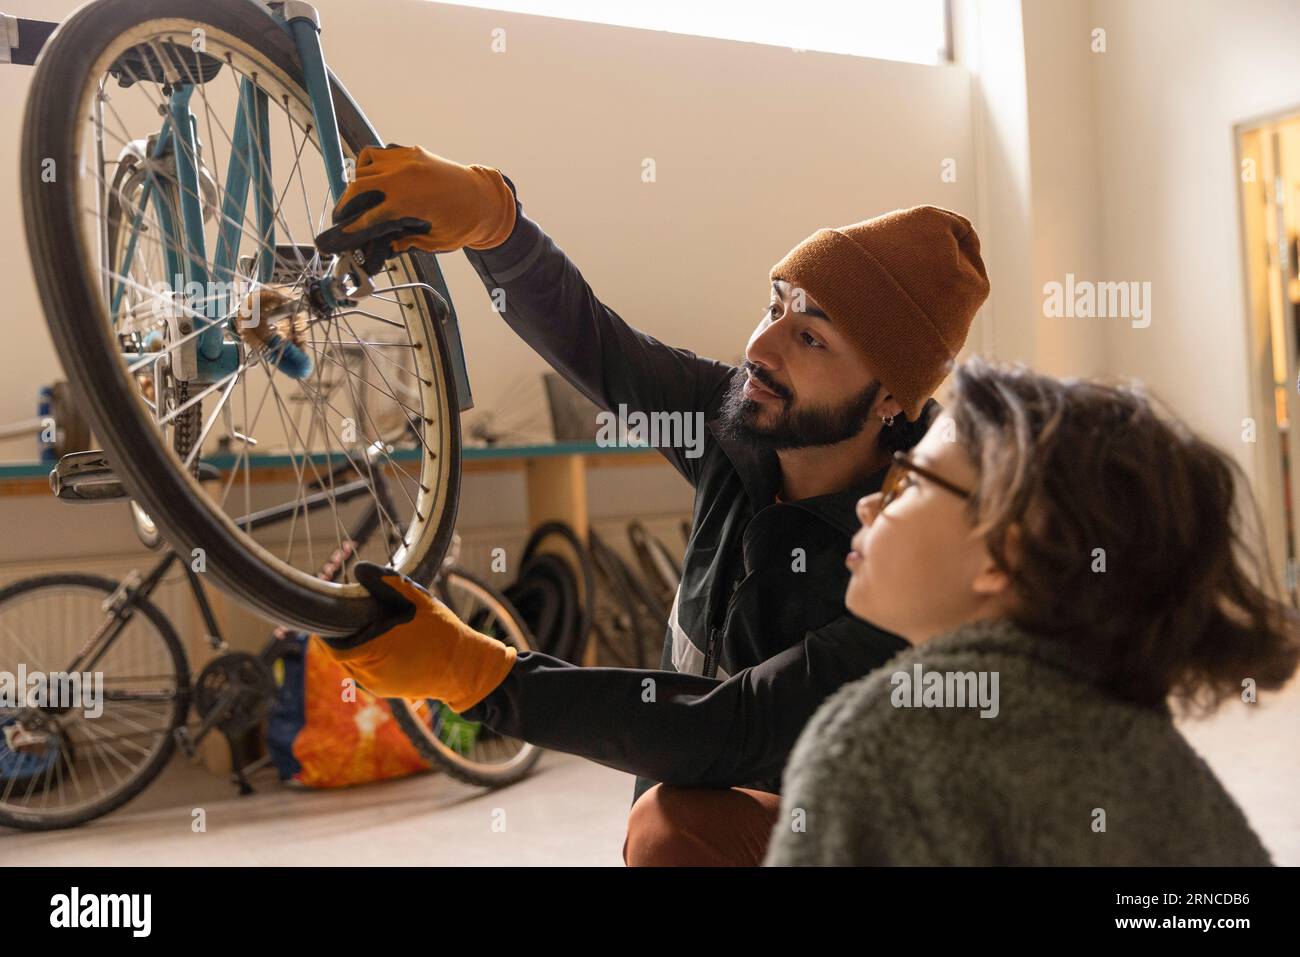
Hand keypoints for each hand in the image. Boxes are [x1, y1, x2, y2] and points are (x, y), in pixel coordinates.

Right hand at [313, 145, 515, 256]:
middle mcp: (404, 177)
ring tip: (361, 195)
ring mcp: (408, 160)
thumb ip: (408, 242)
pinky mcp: (413, 152)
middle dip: (347, 201)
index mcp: (408, 202)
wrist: (486, 199)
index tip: (343, 233)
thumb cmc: (463, 223)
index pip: (369, 215)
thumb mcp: (434, 240)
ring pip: (367, 163)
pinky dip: (374, 163)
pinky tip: (377, 177)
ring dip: (359, 179)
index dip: (353, 226)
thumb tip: (388, 245)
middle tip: (343, 214)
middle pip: (359, 185)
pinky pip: (383, 153)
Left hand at [318, 562, 516, 711]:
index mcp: (374, 651)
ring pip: (351, 663)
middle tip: (352, 613)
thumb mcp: (418, 600)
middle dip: (343, 634)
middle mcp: (370, 673)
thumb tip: (359, 568)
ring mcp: (377, 685)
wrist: (465, 669)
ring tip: (370, 627)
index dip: (328, 629)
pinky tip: (383, 642)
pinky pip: (364, 671)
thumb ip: (388, 583)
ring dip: (355, 646)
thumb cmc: (443, 633)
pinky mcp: (385, 690)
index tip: (332, 611)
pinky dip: (366, 657)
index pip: (333, 644)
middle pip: (340, 652)